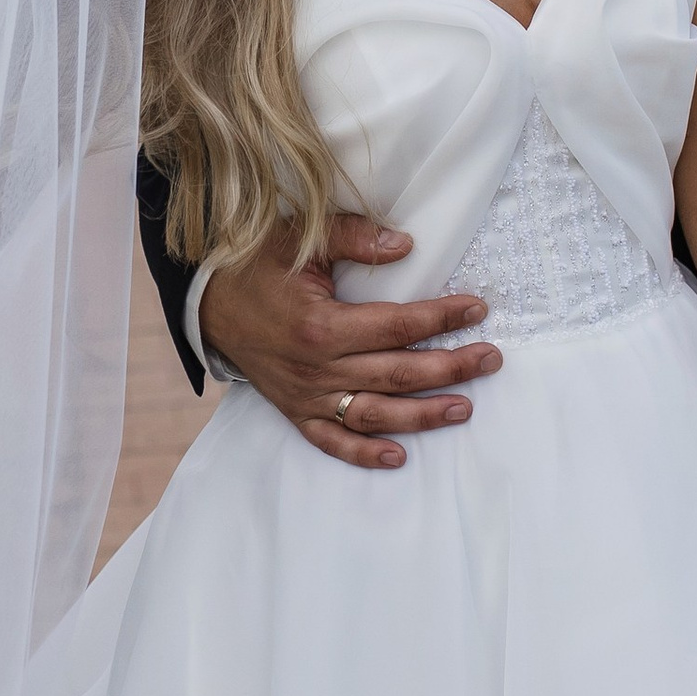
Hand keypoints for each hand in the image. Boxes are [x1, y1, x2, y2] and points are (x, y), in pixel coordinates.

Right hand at [200, 213, 501, 471]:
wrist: (206, 303)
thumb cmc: (256, 266)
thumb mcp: (301, 239)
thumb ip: (354, 238)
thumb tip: (405, 245)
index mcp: (322, 325)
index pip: (397, 325)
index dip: (441, 317)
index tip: (476, 308)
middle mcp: (317, 368)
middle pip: (397, 373)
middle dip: (450, 367)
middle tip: (490, 359)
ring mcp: (306, 396)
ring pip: (374, 414)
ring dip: (422, 415)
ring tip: (463, 407)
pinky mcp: (295, 411)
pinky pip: (331, 441)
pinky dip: (363, 454)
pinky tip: (399, 457)